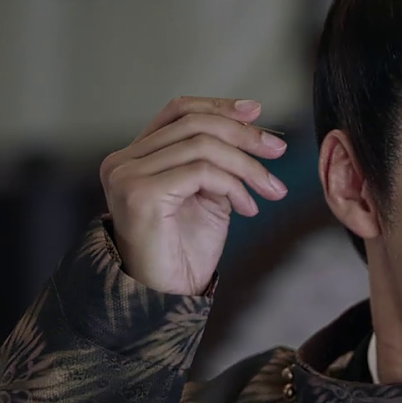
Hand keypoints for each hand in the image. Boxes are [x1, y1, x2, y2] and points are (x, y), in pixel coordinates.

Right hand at [100, 97, 288, 295]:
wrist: (166, 297)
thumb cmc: (185, 251)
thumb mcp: (208, 195)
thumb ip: (218, 161)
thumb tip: (251, 120)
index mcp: (135, 156)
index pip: (177, 111)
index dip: (219, 106)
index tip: (257, 111)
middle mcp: (123, 161)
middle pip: (194, 124)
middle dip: (244, 135)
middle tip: (278, 152)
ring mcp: (127, 176)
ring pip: (203, 146)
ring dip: (247, 167)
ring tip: (271, 190)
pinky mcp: (140, 193)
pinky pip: (202, 172)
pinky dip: (234, 186)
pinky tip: (248, 208)